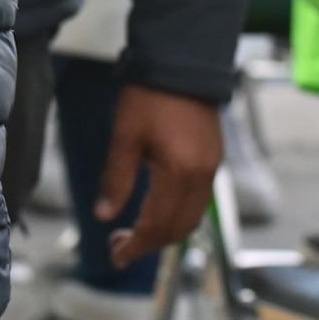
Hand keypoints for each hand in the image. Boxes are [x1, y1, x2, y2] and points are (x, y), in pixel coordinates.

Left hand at [99, 85, 223, 267]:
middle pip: (179, 229)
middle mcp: (203, 177)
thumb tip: (105, 216)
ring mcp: (212, 170)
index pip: (158, 225)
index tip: (115, 256)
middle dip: (149, 244)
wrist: (182, 63)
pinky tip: (154, 211)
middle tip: (119, 247)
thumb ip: (117, 179)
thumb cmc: (148, 96)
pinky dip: (176, 215)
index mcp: (181, 173)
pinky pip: (198, 202)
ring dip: (164, 232)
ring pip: (191, 218)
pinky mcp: (213, 160)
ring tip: (133, 233)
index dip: (135, 246)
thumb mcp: (125, 136)